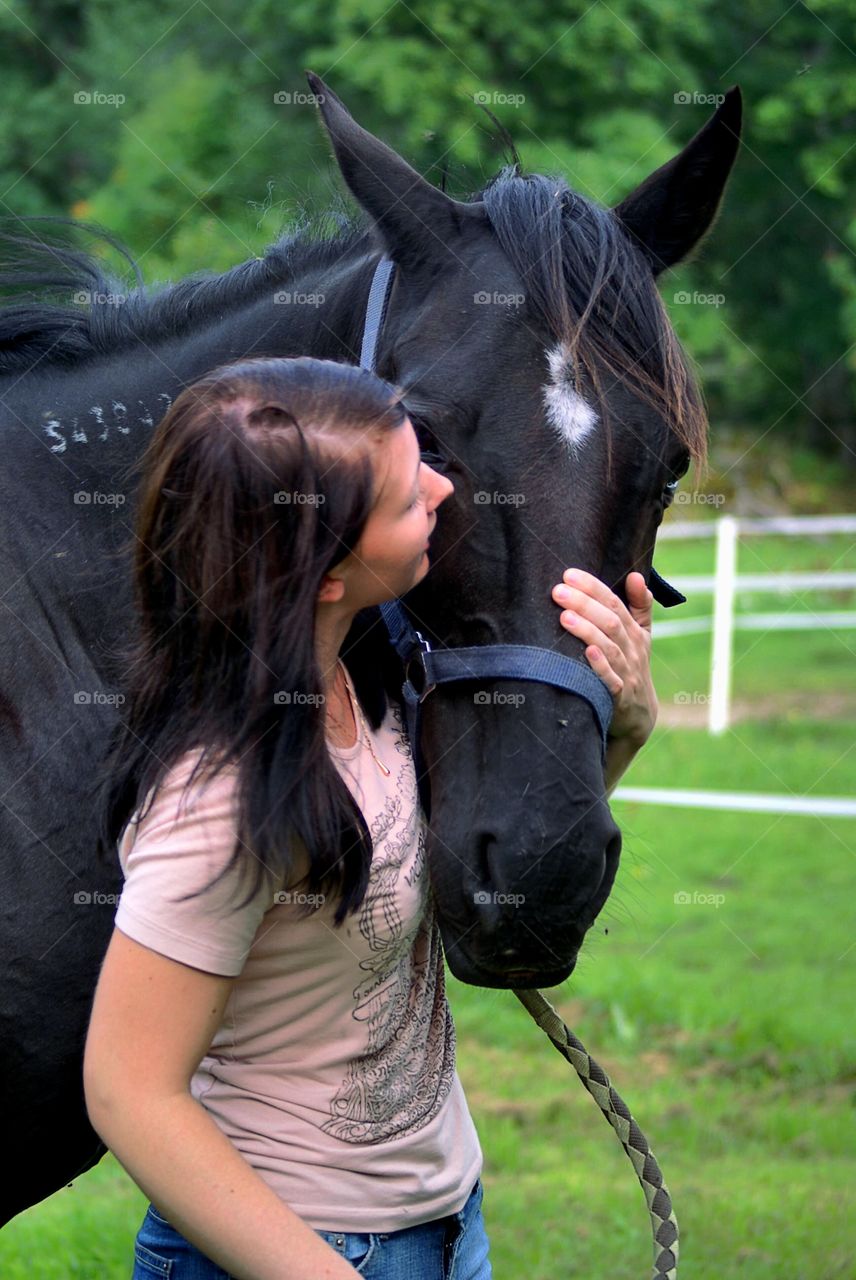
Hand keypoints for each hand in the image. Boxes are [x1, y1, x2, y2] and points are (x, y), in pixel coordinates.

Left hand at [551, 567, 657, 745]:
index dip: (593, 588)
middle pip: (610, 622)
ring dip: (587, 631)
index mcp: (634, 632)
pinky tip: (587, 653)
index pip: (614, 603)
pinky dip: (600, 667)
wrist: (639, 715)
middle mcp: (632, 649)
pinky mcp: (619, 696)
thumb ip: (639, 605)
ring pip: (609, 648)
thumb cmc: (632, 666)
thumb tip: (635, 575)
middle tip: (558, 591)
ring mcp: (627, 672)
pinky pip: (611, 680)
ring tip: (564, 617)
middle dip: (584, 604)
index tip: (569, 574)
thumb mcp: (641, 635)